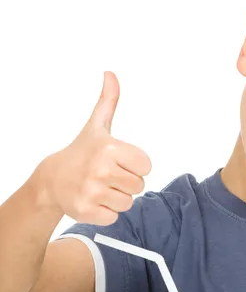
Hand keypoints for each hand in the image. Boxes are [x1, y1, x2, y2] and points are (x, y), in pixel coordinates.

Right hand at [35, 71, 151, 224]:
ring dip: (117, 198)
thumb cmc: (81, 152)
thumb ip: (108, 101)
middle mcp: (100, 169)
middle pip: (139, 186)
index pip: (147, 166)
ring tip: (100, 188)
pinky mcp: (86, 212)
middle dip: (126, 183)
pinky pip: (114, 217)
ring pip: (128, 203)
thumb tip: (111, 74)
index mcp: (110, 149)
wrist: (52, 179)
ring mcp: (92, 192)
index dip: (135, 166)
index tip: (118, 162)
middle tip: (108, 176)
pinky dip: (106, 212)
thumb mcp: (96, 126)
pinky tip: (94, 201)